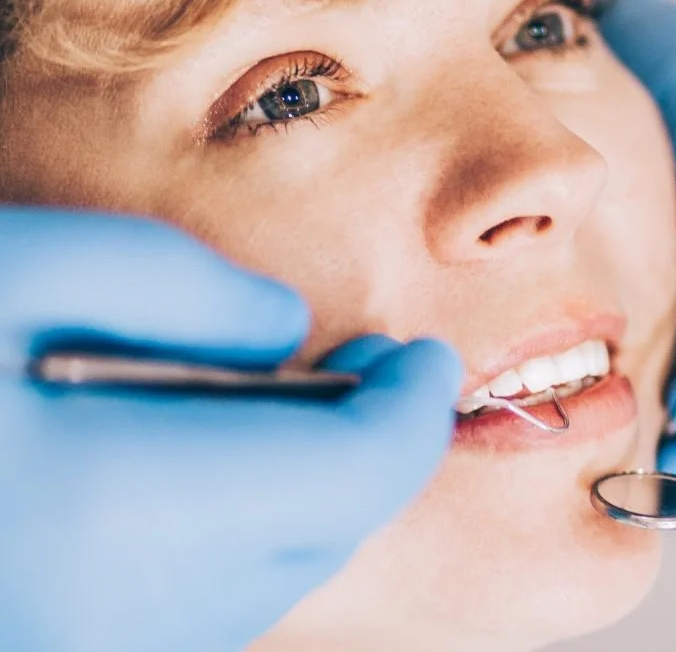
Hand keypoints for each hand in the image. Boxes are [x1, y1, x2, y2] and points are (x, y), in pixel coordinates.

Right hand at [0, 208, 462, 651]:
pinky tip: (218, 463)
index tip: (429, 358)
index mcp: (119, 503)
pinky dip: (250, 528)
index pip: (349, 476)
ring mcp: (100, 648)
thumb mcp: (21, 267)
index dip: (411, 414)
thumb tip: (286, 333)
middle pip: (327, 532)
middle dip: (374, 447)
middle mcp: (125, 609)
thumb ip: (183, 286)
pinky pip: (215, 596)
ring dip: (315, 489)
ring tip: (300, 402)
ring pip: (278, 571)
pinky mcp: (81, 648)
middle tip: (378, 366)